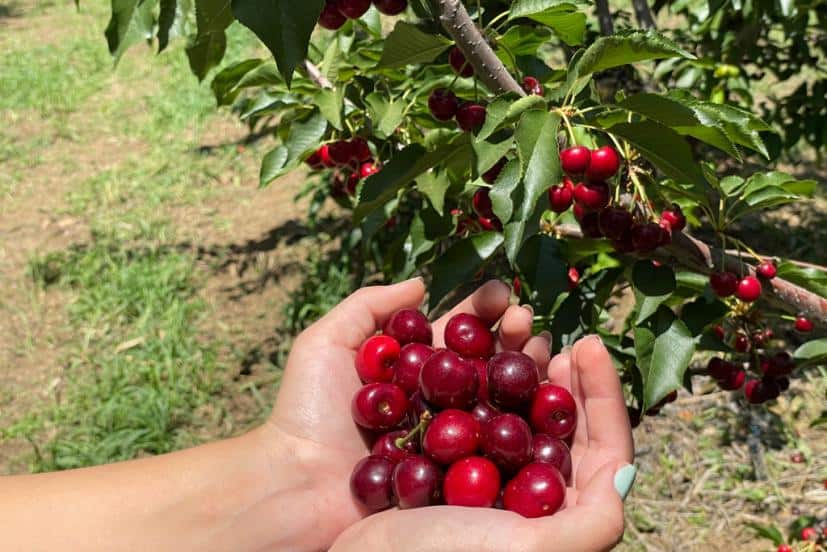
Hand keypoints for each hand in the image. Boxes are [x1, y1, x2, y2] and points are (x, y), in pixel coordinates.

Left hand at [264, 278, 549, 549]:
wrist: (297, 485)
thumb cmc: (305, 411)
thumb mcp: (325, 342)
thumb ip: (369, 306)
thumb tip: (422, 281)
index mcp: (409, 370)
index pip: (453, 334)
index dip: (479, 312)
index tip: (502, 292)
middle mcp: (434, 402)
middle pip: (482, 364)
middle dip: (509, 336)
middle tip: (525, 319)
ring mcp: (447, 439)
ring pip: (496, 401)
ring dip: (524, 373)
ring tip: (542, 349)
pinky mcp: (455, 475)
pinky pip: (493, 447)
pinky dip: (522, 424)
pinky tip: (545, 400)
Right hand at [328, 335, 634, 550]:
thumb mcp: (534, 551)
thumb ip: (595, 520)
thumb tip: (624, 473)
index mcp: (560, 515)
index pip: (604, 447)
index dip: (604, 393)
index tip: (589, 343)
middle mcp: (528, 497)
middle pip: (560, 423)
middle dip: (561, 372)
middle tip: (551, 334)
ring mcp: (486, 479)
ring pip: (517, 411)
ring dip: (521, 367)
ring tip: (515, 329)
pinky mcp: (448, 465)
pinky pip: (473, 412)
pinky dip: (478, 379)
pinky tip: (471, 354)